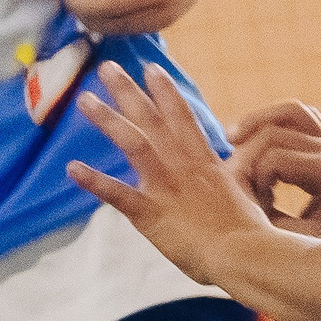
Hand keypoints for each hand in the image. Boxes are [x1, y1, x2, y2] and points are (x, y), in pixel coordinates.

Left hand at [68, 62, 268, 284]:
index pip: (181, 116)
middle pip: (151, 119)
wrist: (244, 253)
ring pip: (132, 143)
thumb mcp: (246, 189)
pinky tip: (72, 168)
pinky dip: (94, 181)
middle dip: (128, 91)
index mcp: (204, 160)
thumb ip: (234, 173)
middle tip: (107, 67)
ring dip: (107, 120)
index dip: (164, 91)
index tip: (150, 68)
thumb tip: (234, 167)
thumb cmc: (249, 228)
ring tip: (84, 100)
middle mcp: (182, 165)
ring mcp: (165, 187)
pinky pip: (117, 194)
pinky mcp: (150, 214)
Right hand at [228, 100, 320, 235]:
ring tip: (231, 141)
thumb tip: (242, 207)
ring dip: (256, 122)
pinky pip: (296, 114)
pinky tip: (254, 141)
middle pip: (275, 132)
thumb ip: (276, 227)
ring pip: (289, 111)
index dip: (255, 180)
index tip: (258, 206)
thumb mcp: (309, 242)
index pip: (274, 159)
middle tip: (235, 179)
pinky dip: (272, 121)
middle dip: (248, 154)